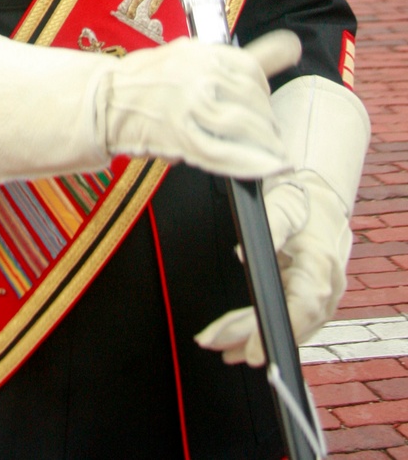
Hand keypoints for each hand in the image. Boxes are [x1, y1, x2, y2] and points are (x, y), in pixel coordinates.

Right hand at [0, 30, 298, 193]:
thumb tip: (289, 46)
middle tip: (265, 139)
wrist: (97, 100)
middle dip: (266, 126)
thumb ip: (248, 56)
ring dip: (261, 147)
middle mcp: (198, 72)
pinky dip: (248, 164)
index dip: (264, 95)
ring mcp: (188, 102)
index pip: (253, 71)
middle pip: (254, 102)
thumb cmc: (146, 82)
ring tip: (264, 157)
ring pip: (245, 128)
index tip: (268, 110)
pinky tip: (262, 171)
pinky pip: (223, 152)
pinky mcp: (178, 133)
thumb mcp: (196, 56)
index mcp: (203, 51)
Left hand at [195, 73, 369, 365]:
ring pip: (285, 325)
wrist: (316, 193)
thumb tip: (244, 254)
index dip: (275, 331)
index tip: (253, 350)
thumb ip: (268, 228)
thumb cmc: (299, 197)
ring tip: (219, 348)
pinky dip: (260, 330)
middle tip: (219, 347)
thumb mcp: (280, 204)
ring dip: (251, 338)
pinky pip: (284, 320)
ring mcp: (318, 295)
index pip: (300, 309)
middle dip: (252, 338)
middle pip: (288, 323)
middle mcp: (325, 287)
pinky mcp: (307, 296)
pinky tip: (236, 344)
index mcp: (320, 265)